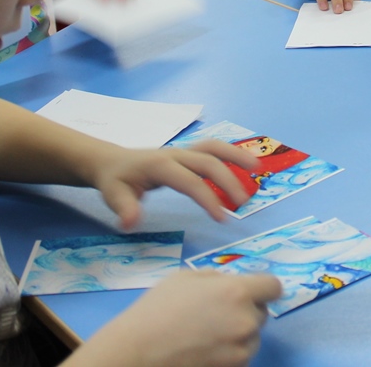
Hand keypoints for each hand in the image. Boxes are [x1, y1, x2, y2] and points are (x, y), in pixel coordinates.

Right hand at [69, 270, 280, 366]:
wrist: (139, 349)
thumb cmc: (159, 307)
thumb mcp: (186, 277)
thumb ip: (217, 278)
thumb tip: (230, 284)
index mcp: (237, 292)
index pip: (274, 287)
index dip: (263, 288)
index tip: (252, 292)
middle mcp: (246, 321)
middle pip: (262, 312)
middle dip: (246, 310)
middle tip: (219, 312)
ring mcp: (241, 349)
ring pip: (253, 336)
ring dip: (239, 333)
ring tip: (210, 332)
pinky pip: (241, 355)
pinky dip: (230, 351)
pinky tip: (207, 347)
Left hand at [91, 140, 261, 228]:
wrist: (112, 161)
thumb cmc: (116, 180)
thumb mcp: (113, 195)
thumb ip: (125, 208)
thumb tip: (130, 222)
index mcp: (161, 165)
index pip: (190, 181)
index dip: (208, 198)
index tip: (222, 218)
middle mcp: (177, 154)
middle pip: (209, 161)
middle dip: (228, 180)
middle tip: (244, 203)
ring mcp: (184, 151)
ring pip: (215, 148)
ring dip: (237, 156)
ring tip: (257, 169)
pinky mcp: (188, 153)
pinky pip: (213, 150)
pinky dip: (231, 154)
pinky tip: (246, 165)